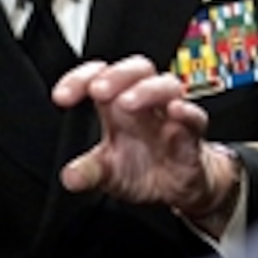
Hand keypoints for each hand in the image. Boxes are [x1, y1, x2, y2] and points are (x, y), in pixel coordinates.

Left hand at [51, 56, 237, 224]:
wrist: (179, 189)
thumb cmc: (144, 169)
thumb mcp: (109, 174)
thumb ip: (90, 172)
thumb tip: (71, 177)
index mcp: (119, 106)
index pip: (100, 76)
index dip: (80, 79)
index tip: (62, 97)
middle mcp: (146, 104)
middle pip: (138, 69)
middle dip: (117, 75)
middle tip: (98, 90)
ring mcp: (171, 117)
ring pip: (167, 85)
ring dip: (147, 90)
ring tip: (128, 102)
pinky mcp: (193, 137)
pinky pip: (195, 117)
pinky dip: (187, 112)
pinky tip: (175, 111)